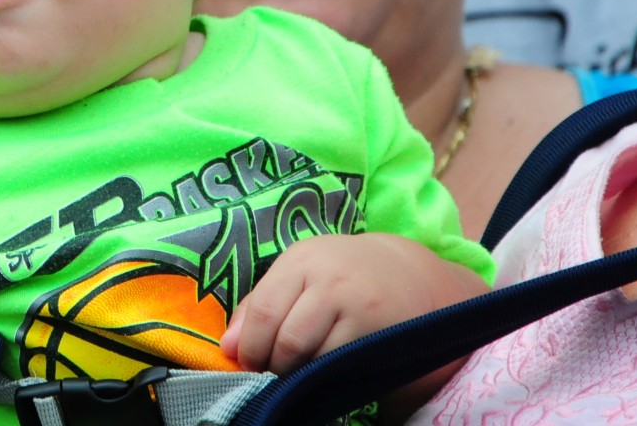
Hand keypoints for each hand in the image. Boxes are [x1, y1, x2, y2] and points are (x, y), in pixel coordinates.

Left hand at [220, 233, 485, 375]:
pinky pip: (340, 363)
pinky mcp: (379, 331)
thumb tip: (226, 347)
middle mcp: (328, 278)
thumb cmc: (339, 276)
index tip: (246, 365)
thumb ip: (259, 305)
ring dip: (297, 373)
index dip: (249, 346)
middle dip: (271, 365)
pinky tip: (325, 372)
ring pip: (311, 354)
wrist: (410, 274)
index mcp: (300, 260)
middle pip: (285, 338)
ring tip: (298, 372)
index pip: (262, 310)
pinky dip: (325, 375)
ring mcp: (357, 304)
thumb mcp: (298, 275)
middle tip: (271, 375)